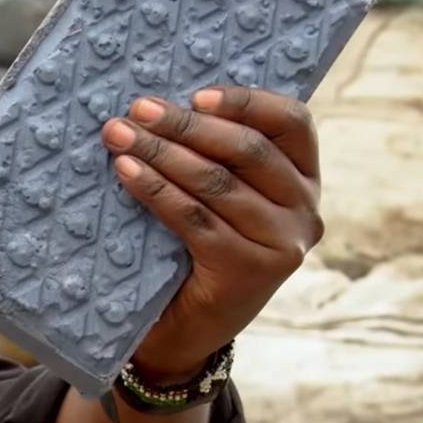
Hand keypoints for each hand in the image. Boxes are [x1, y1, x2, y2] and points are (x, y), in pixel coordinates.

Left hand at [100, 86, 323, 381]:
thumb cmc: (194, 246)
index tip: (195, 93)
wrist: (186, 329)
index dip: (245, 100)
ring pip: (216, 182)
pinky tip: (125, 172)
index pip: (291, 121)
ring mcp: (282, 243)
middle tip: (138, 109)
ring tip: (118, 135)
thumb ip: (213, 154)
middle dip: (186, 124)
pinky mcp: (249, 271)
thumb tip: (159, 101)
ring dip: (161, 152)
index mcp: (304, 178)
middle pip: (247, 149)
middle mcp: (304, 210)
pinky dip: (155, 190)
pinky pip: (194, 218)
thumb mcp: (217, 195)